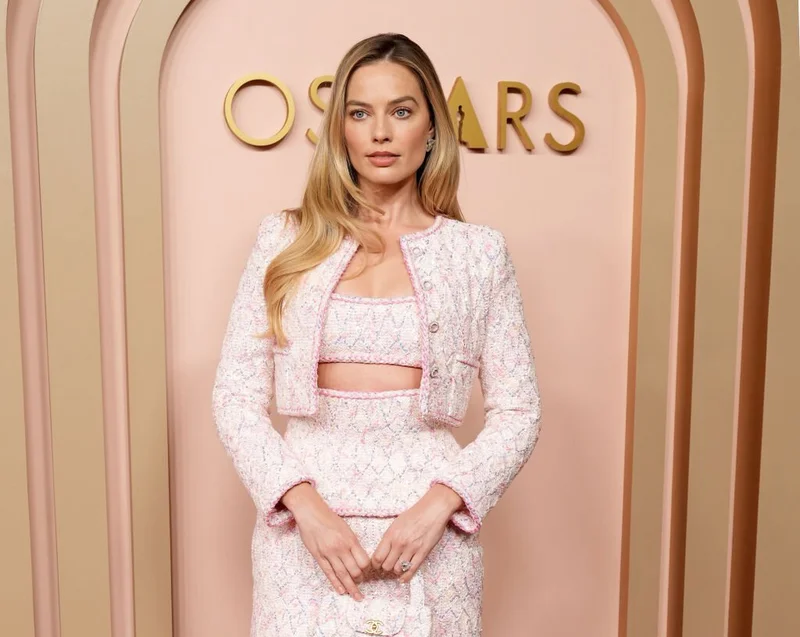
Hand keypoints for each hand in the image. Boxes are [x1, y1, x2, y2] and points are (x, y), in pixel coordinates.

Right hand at [282, 483, 370, 600]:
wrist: (311, 514)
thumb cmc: (330, 519)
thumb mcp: (346, 528)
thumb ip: (353, 543)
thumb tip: (359, 558)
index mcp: (350, 540)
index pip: (363, 561)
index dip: (367, 569)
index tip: (368, 572)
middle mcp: (341, 548)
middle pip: (354, 570)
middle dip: (360, 579)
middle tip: (362, 584)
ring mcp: (329, 553)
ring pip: (342, 575)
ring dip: (351, 587)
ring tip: (356, 596)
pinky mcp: (319, 557)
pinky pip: (329, 573)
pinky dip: (336, 584)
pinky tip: (341, 591)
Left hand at [371, 484, 463, 582]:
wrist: (432, 510)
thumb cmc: (414, 514)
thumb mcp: (396, 523)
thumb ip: (389, 537)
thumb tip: (382, 551)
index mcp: (390, 535)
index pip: (377, 557)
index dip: (375, 564)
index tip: (376, 565)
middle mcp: (399, 543)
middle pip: (386, 566)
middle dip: (386, 568)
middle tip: (388, 566)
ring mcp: (411, 549)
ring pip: (398, 570)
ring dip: (396, 570)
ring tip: (397, 567)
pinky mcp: (422, 553)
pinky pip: (412, 570)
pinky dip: (406, 577)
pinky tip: (403, 579)